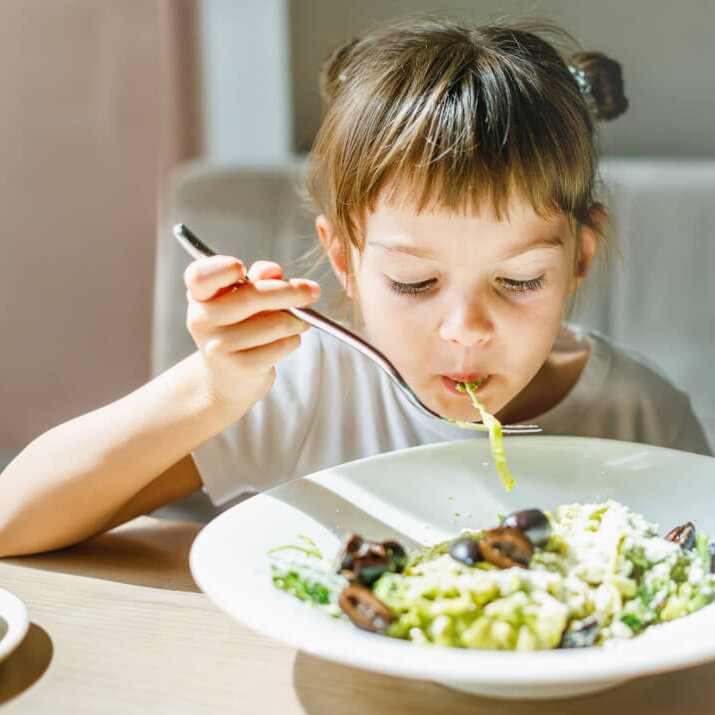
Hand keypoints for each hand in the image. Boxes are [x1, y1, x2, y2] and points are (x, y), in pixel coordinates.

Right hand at [184, 255, 320, 410]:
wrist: (228, 378)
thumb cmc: (239, 327)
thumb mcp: (241, 297)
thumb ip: (258, 277)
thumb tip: (274, 271)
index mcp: (199, 295)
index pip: (199, 276)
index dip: (220, 268)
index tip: (241, 267)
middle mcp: (202, 320)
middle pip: (252, 296)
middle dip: (291, 291)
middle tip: (313, 291)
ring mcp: (220, 346)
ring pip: (274, 322)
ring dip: (296, 320)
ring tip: (299, 321)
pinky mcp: (242, 367)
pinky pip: (281, 345)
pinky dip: (293, 339)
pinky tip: (288, 340)